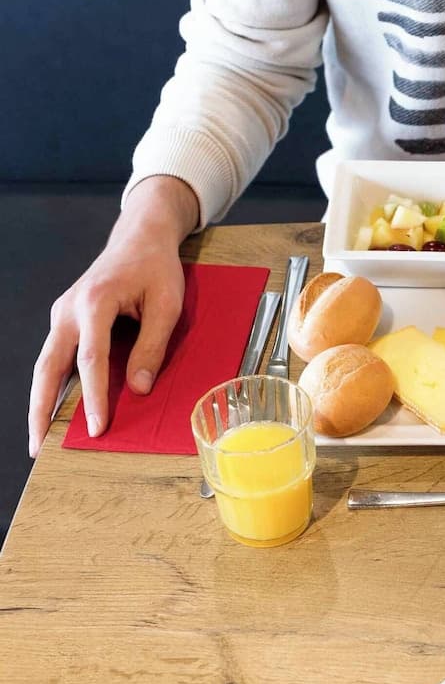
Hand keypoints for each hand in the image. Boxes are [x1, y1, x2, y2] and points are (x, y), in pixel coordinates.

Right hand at [28, 176, 198, 456]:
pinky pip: (56, 356)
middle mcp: (69, 309)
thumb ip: (153, 346)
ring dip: (40, 400)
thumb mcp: (167, 304)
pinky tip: (55, 409)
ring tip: (38, 437)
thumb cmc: (156, 268)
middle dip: (41, 408)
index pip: (92, 359)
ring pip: (45, 364)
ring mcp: (63, 314)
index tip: (97, 427)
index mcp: (95, 302)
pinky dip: (52, 384)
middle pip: (48, 366)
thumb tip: (139, 388)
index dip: (94, 396)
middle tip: (37, 446)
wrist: (139, 237)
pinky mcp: (66, 319)